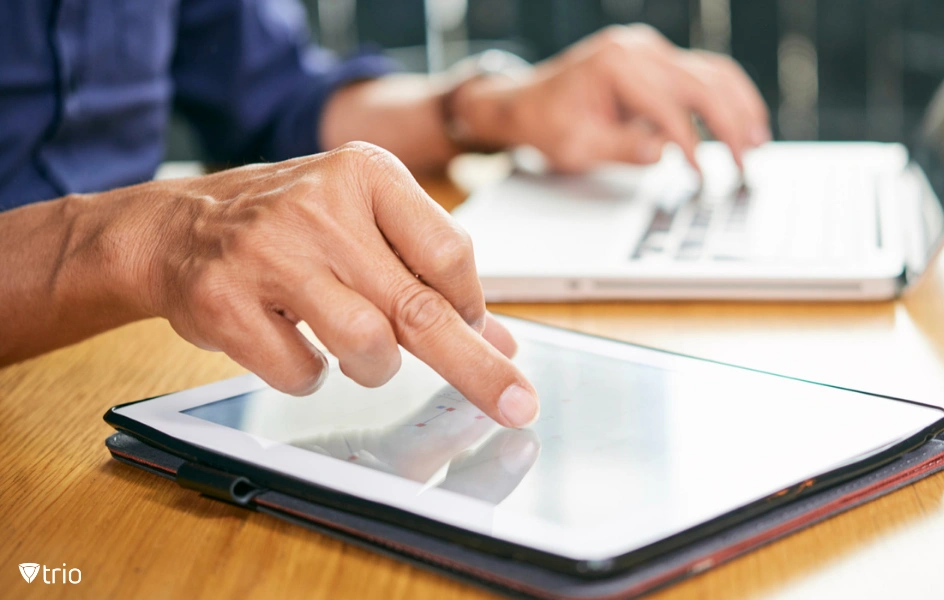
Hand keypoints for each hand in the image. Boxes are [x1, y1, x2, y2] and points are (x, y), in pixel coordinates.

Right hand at [112, 143, 537, 427]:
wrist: (177, 227)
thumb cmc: (292, 227)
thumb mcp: (366, 224)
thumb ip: (430, 275)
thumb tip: (501, 341)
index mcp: (366, 174)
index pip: (450, 253)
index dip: (469, 306)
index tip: (470, 329)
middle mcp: (320, 206)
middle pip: (420, 307)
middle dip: (475, 368)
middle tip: (516, 404)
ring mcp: (268, 253)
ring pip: (367, 347)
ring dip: (374, 368)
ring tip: (353, 348)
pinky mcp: (225, 302)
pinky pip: (303, 374)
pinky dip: (310, 376)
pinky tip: (292, 342)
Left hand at [455, 24, 770, 172]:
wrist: (528, 102)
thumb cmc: (549, 125)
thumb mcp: (576, 147)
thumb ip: (620, 148)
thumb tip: (663, 150)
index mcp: (615, 64)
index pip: (666, 106)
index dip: (689, 144)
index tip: (703, 176)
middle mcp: (637, 48)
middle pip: (700, 83)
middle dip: (728, 125)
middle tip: (745, 164)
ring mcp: (650, 49)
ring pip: (711, 72)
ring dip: (739, 106)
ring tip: (758, 142)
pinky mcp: (659, 59)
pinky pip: (704, 73)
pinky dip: (728, 96)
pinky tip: (747, 121)